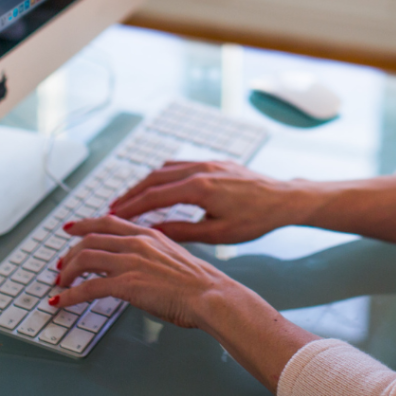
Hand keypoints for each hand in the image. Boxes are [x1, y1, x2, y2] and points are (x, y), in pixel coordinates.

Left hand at [52, 215, 231, 326]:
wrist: (210, 294)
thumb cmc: (199, 283)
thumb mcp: (174, 256)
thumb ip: (153, 255)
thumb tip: (138, 264)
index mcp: (149, 234)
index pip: (109, 222)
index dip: (85, 223)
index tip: (71, 228)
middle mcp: (137, 242)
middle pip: (91, 238)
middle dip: (69, 252)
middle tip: (60, 265)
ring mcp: (131, 262)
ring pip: (85, 258)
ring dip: (67, 272)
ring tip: (60, 285)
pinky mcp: (127, 284)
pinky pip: (88, 287)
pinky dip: (70, 295)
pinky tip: (61, 302)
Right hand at [108, 160, 297, 243]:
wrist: (284, 198)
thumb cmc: (256, 219)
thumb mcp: (217, 234)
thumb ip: (182, 231)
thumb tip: (152, 233)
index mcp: (200, 188)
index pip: (154, 195)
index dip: (130, 207)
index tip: (111, 216)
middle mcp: (201, 169)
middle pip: (155, 178)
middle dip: (131, 193)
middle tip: (112, 208)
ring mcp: (208, 162)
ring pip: (167, 168)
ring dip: (145, 182)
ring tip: (129, 198)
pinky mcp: (216, 162)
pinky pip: (181, 163)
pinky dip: (164, 173)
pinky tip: (158, 183)